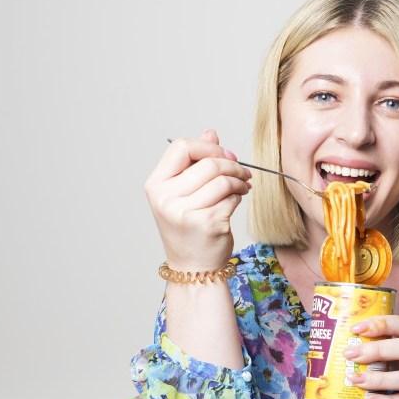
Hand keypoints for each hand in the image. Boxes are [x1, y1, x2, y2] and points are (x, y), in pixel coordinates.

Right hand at [144, 130, 251, 271]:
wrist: (194, 267)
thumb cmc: (189, 227)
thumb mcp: (184, 192)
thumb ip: (195, 162)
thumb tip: (211, 132)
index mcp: (156, 185)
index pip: (181, 147)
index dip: (207, 147)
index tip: (224, 154)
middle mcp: (165, 198)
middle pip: (207, 164)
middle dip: (232, 164)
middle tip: (242, 171)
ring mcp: (184, 213)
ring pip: (222, 181)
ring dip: (239, 180)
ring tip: (243, 186)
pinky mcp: (206, 224)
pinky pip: (231, 199)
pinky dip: (238, 198)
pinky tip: (236, 201)